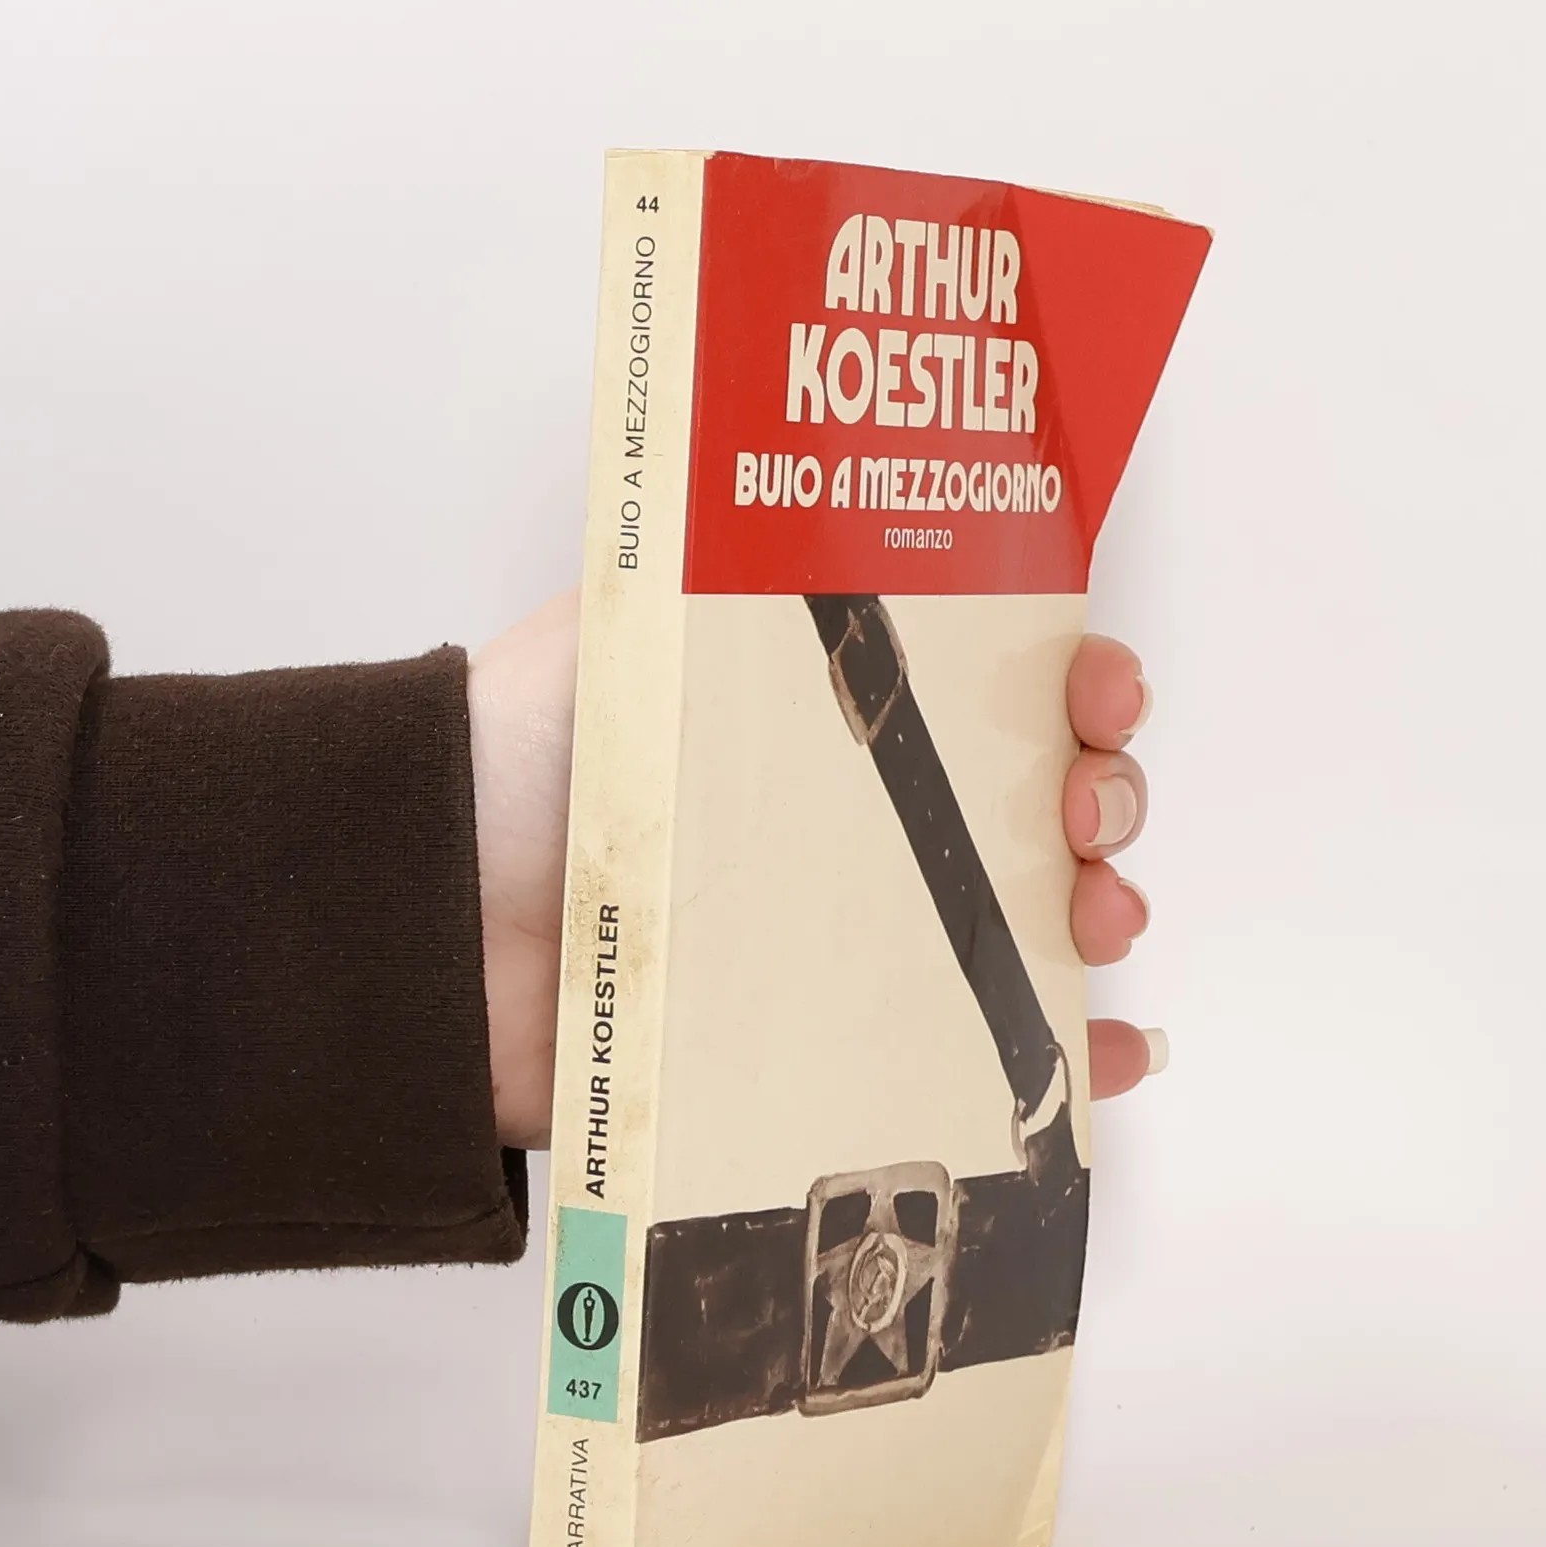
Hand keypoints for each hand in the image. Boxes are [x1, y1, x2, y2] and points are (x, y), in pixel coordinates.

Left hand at [468, 597, 1161, 1149]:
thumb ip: (731, 566)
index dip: (1073, 681)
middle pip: (1032, 804)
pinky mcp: (838, 1041)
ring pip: (1027, 922)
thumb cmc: (527, 765)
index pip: (993, 687)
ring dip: (1102, 911)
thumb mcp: (635, 623)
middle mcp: (857, 823)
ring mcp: (857, 937)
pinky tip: (1111, 1051)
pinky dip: (1062, 1057)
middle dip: (1102, 794)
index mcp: (829, 719)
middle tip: (1082, 808)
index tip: (1096, 690)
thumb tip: (834, 488)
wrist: (435, 925)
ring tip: (1096, 917)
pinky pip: (973, 1054)